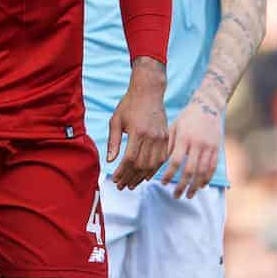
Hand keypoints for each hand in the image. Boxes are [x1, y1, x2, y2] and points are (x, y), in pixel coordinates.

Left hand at [108, 56, 168, 189]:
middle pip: (142, 165)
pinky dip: (154, 169)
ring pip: (153, 164)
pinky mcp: (166, 137)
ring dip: (142, 177)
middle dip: (131, 178)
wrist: (149, 91)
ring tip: (132, 184)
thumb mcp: (116, 120)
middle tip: (122, 186)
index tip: (116, 179)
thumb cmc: (129, 104)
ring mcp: (161, 137)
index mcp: (138, 132)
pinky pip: (162, 158)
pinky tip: (146, 175)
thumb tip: (110, 161)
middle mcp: (151, 136)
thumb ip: (113, 142)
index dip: (123, 172)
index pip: (130, 159)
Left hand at [161, 98, 223, 198]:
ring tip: (188, 195)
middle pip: (190, 170)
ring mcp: (209, 147)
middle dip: (182, 186)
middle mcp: (197, 144)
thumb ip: (169, 144)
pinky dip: (207, 179)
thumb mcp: (174, 126)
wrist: (208, 106)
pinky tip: (201, 186)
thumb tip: (162, 162)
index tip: (162, 183)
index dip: (169, 174)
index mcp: (184, 138)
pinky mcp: (217, 149)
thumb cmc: (187, 117)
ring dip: (195, 186)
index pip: (175, 161)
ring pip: (203, 172)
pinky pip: (212, 167)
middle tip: (176, 196)